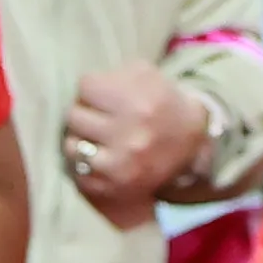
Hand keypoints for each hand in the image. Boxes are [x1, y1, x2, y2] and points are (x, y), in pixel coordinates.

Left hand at [61, 64, 206, 231]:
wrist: (191, 146)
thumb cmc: (162, 104)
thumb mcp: (148, 76)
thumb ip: (114, 74)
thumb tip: (82, 87)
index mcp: (137, 104)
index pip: (85, 86)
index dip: (91, 88)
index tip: (100, 94)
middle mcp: (128, 136)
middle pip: (73, 116)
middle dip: (83, 112)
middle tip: (96, 116)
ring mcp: (120, 166)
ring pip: (71, 146)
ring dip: (80, 139)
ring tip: (96, 137)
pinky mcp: (114, 187)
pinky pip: (79, 173)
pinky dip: (85, 164)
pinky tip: (100, 157)